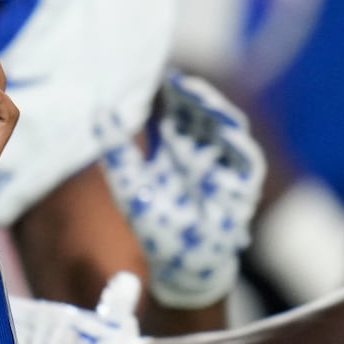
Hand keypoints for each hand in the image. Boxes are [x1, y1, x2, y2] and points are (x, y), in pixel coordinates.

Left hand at [97, 71, 264, 308]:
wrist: (181, 266)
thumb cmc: (155, 226)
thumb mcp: (130, 184)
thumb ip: (116, 149)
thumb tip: (97, 110)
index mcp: (174, 150)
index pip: (176, 113)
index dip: (172, 94)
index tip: (161, 77)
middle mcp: (201, 154)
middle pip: (202, 116)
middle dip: (193, 97)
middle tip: (178, 82)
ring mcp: (223, 168)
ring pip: (226, 130)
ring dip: (216, 112)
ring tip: (199, 97)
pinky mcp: (242, 187)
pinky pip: (246, 161)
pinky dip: (239, 145)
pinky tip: (227, 130)